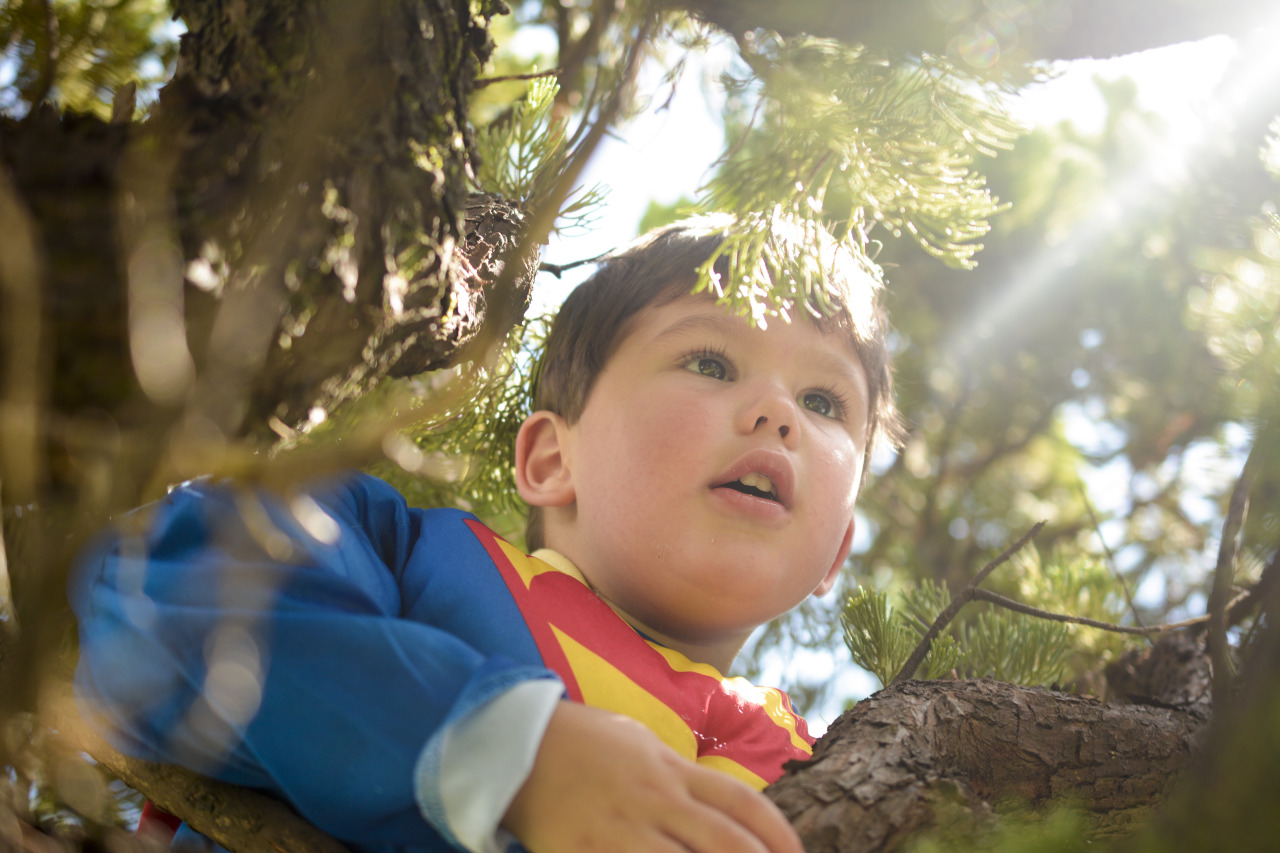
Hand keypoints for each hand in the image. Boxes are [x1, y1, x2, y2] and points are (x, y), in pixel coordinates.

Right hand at [501, 701, 803, 852]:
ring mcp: (621, 832)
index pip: (744, 804)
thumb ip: (683, 778)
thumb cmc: (584, 743)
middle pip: (728, 846)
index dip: (780, 836)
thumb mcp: (643, 746)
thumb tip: (725, 809)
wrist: (518, 745)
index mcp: (672, 771)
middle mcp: (656, 802)